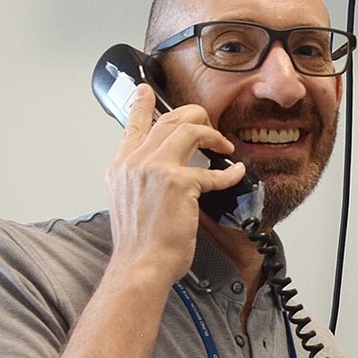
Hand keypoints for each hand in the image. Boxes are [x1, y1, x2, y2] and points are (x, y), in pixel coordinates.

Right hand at [105, 85, 246, 288]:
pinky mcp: (179, 183)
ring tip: (224, 145)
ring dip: (213, 134)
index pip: (133, 127)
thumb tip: (159, 179)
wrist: (140, 265)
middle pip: (168, 120)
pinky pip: (213, 171)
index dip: (141, 105)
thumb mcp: (128, 205)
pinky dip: (229, 172)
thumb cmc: (138, 246)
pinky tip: (236, 172)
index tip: (146, 91)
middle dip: (194, 116)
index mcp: (122, 168)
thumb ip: (140, 183)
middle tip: (209, 124)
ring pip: (190, 130)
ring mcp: (156, 169)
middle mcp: (136, 162)